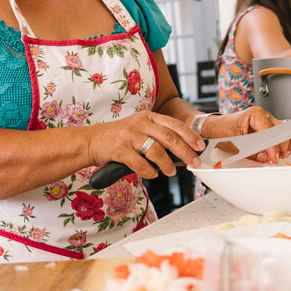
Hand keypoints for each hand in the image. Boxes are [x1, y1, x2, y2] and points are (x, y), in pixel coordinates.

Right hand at [88, 110, 204, 178]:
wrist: (90, 141)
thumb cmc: (117, 137)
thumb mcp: (138, 129)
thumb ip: (157, 135)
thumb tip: (182, 151)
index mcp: (147, 116)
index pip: (174, 124)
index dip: (190, 135)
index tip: (200, 146)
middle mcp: (139, 123)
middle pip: (170, 138)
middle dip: (185, 152)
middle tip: (194, 162)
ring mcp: (129, 136)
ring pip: (157, 151)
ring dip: (167, 165)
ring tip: (170, 172)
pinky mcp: (120, 149)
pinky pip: (141, 164)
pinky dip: (149, 171)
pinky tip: (151, 173)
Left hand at [201, 106, 290, 163]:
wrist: (214, 126)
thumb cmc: (221, 130)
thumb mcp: (234, 143)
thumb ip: (251, 151)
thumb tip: (265, 157)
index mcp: (254, 114)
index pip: (271, 131)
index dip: (273, 147)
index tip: (273, 158)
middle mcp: (263, 115)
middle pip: (282, 130)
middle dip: (281, 146)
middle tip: (276, 158)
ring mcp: (266, 120)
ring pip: (284, 131)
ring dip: (285, 144)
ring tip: (280, 156)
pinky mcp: (266, 126)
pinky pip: (280, 133)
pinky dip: (282, 143)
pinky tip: (280, 152)